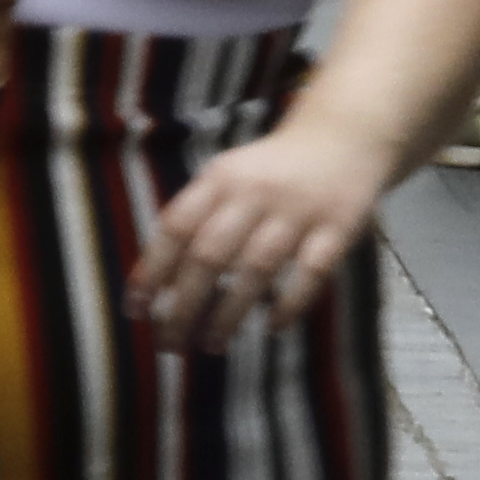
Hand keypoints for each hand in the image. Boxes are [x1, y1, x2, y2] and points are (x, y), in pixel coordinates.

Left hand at [132, 116, 395, 348]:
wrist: (342, 136)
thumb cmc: (269, 172)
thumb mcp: (226, 177)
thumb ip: (195, 218)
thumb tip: (154, 284)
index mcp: (221, 178)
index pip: (176, 226)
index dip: (152, 270)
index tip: (137, 310)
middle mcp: (256, 192)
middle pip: (210, 255)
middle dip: (184, 305)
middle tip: (170, 343)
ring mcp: (298, 210)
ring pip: (256, 268)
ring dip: (230, 313)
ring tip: (212, 344)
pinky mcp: (337, 228)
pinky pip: (311, 273)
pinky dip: (290, 304)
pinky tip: (273, 326)